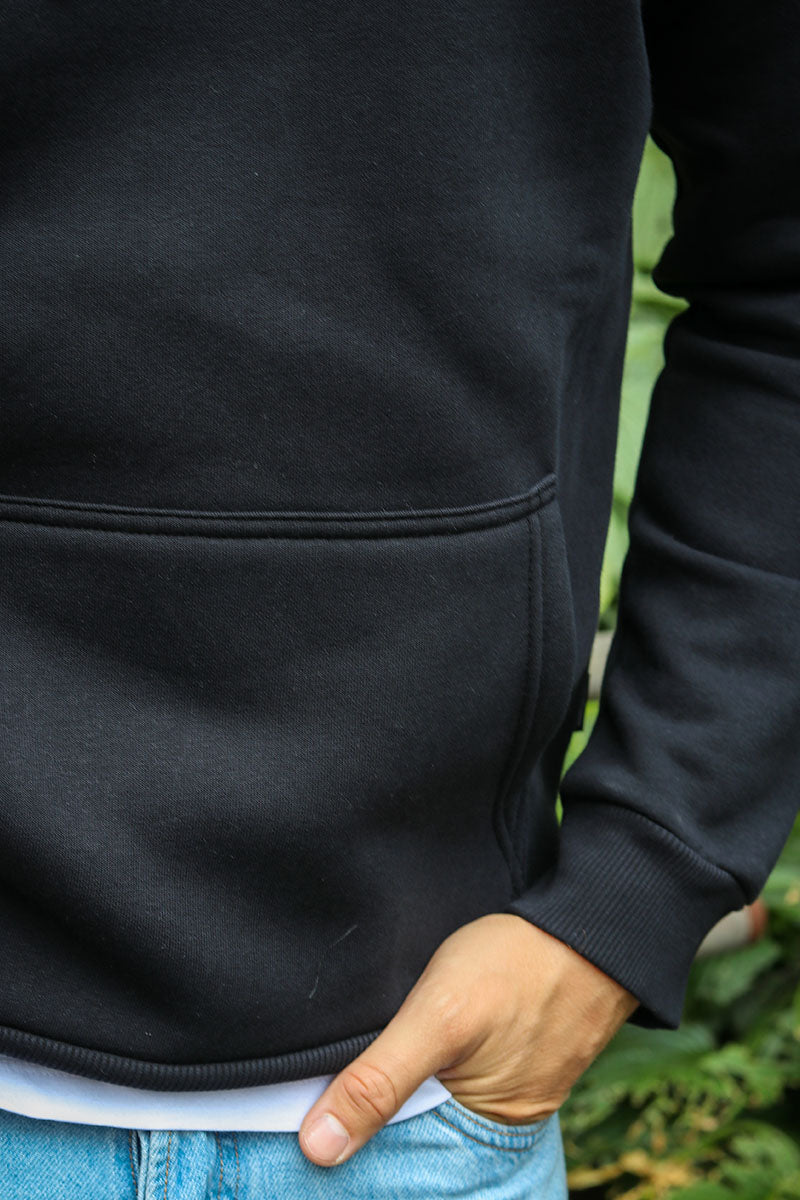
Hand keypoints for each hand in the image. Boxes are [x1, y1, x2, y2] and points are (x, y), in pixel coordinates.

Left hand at [298, 913, 638, 1165]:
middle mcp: (499, 1121)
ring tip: (365, 1060)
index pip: (402, 1161)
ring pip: (439, 1099)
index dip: (355, 1144)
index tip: (308, 1130)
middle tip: (327, 1087)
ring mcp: (512, 1085)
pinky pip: (464, 1071)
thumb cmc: (518, 966)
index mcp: (481, 1132)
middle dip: (379, 1115)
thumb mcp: (437, 1018)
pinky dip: (436, 1062)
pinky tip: (418, 1038)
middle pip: (419, 1131)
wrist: (592, 923)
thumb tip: (318, 1149)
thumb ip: (380, 1080)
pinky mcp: (518, 1053)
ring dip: (405, 1086)